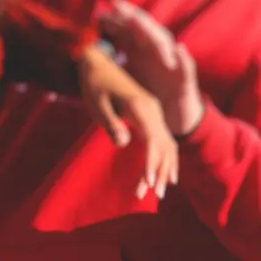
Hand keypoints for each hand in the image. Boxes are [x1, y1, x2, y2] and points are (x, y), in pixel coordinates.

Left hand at [77, 44, 178, 199]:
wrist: (97, 64)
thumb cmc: (94, 85)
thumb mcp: (96, 105)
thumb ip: (110, 124)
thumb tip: (123, 144)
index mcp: (141, 108)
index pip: (152, 141)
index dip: (152, 164)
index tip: (148, 183)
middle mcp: (152, 110)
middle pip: (163, 146)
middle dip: (159, 172)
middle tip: (154, 196)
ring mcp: (154, 112)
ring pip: (166, 144)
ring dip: (164, 168)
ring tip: (158, 192)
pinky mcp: (150, 114)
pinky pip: (163, 139)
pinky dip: (165, 158)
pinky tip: (164, 175)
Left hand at [99, 0, 205, 137]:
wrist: (171, 114)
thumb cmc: (147, 92)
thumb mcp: (128, 76)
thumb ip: (114, 61)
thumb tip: (92, 50)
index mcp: (142, 52)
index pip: (129, 32)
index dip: (116, 21)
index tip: (99, 13)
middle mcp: (157, 53)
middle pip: (146, 31)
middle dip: (132, 18)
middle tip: (117, 6)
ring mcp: (172, 64)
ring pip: (164, 44)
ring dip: (153, 33)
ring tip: (139, 22)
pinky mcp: (184, 80)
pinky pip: (186, 68)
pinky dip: (183, 59)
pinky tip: (180, 50)